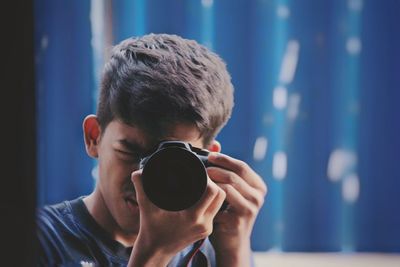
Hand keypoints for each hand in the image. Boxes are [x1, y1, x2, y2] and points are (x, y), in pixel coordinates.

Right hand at [128, 170, 225, 266]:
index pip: (212, 191)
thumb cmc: (150, 229)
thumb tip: (137, 172)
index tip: (198, 172)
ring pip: (220, 203)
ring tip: (202, 183)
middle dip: (214, 183)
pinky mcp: (207, 230)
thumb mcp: (146, 207)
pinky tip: (202, 195)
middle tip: (202, 176)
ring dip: (214, 191)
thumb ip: (141, 187)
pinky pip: (215, 210)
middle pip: (221, 195)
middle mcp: (203, 224)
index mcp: (192, 217)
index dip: (208, 179)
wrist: (155, 252)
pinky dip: (212, 200)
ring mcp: (207, 228)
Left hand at [207, 152, 266, 266]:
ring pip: (230, 185)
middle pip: (236, 174)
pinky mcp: (241, 218)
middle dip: (218, 167)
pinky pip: (223, 199)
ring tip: (201, 178)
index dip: (225, 159)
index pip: (242, 166)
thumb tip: (215, 144)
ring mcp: (251, 207)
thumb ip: (224, 166)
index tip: (210, 156)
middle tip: (203, 167)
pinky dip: (212, 193)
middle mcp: (258, 196)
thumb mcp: (229, 188)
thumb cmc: (228, 211)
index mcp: (258, 186)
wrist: (231, 241)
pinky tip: (202, 192)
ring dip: (213, 179)